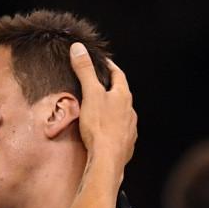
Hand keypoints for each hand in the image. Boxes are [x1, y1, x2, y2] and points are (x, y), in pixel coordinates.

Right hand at [70, 43, 135, 167]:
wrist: (107, 159)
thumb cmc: (99, 126)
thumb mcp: (90, 94)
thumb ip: (85, 71)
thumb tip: (78, 48)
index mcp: (123, 96)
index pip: (118, 74)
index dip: (110, 66)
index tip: (103, 62)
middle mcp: (130, 111)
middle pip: (121, 94)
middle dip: (111, 88)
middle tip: (100, 84)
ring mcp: (130, 128)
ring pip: (122, 113)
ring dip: (113, 109)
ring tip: (101, 109)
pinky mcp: (126, 143)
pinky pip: (121, 131)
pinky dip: (113, 127)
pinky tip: (105, 131)